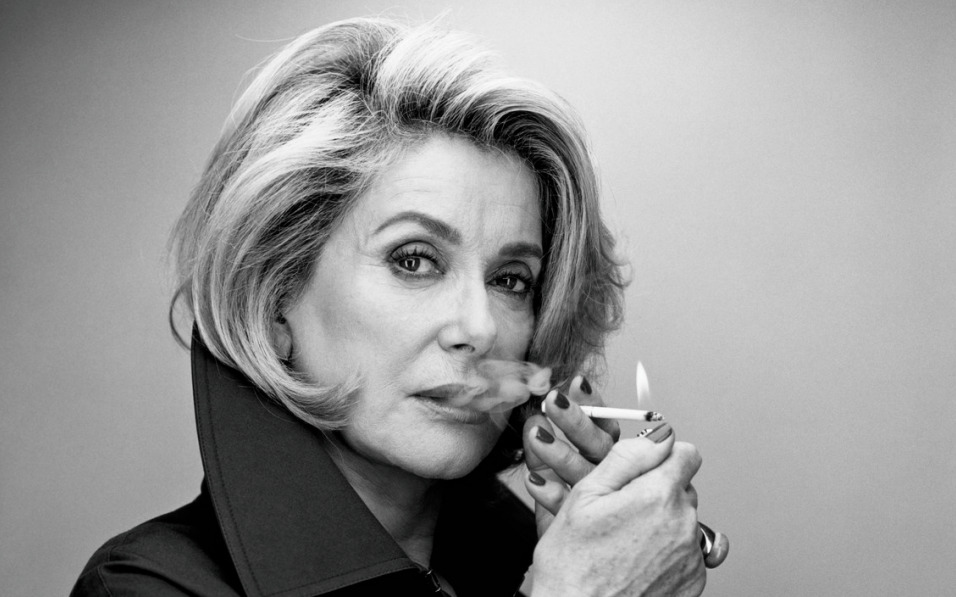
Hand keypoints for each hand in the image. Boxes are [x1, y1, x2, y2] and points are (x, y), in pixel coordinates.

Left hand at [523, 376, 619, 535]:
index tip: (577, 382)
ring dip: (559, 453)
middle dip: (576, 421)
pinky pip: (567, 509)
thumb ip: (544, 447)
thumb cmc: (574, 512)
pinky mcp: (586, 528)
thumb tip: (534, 418)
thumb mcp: (555, 473)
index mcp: (609, 460)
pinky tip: (533, 480)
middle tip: (555, 401)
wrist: (578, 560)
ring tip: (535, 435)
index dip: (592, 404)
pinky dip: (550, 493)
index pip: (606, 426)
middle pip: (600, 446)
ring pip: (585, 475)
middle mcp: (611, 479)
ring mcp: (602, 503)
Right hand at [529, 429, 706, 596]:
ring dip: (662, 522)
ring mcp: (691, 556)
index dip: (660, 456)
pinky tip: (636, 560)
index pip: (685, 453)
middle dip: (657, 490)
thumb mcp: (584, 496)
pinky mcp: (693, 581)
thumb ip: (627, 457)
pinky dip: (667, 551)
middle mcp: (684, 524)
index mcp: (658, 495)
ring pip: (684, 520)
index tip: (642, 469)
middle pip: (683, 487)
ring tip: (624, 540)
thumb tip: (658, 436)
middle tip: (621, 510)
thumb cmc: (572, 566)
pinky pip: (688, 552)